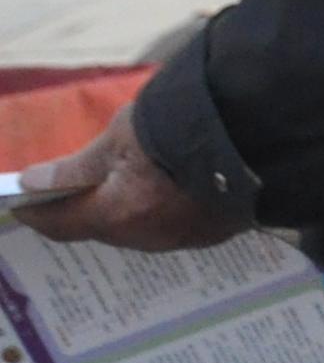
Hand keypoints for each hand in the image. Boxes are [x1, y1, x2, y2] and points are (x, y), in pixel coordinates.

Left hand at [12, 108, 242, 254]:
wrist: (260, 127)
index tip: (22, 203)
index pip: (60, 225)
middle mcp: (148, 238)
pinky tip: (170, 187)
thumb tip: (32, 181)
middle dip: (86, 210)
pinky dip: (161, 209)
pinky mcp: (217, 231)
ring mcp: (185, 238)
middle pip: (102, 229)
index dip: (37, 214)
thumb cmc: (179, 125)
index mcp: (119, 215)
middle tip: (77, 186)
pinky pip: (173, 225)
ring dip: (126, 210)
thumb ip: (76, 166)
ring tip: (128, 183)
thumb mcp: (121, 137)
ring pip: (138, 229)